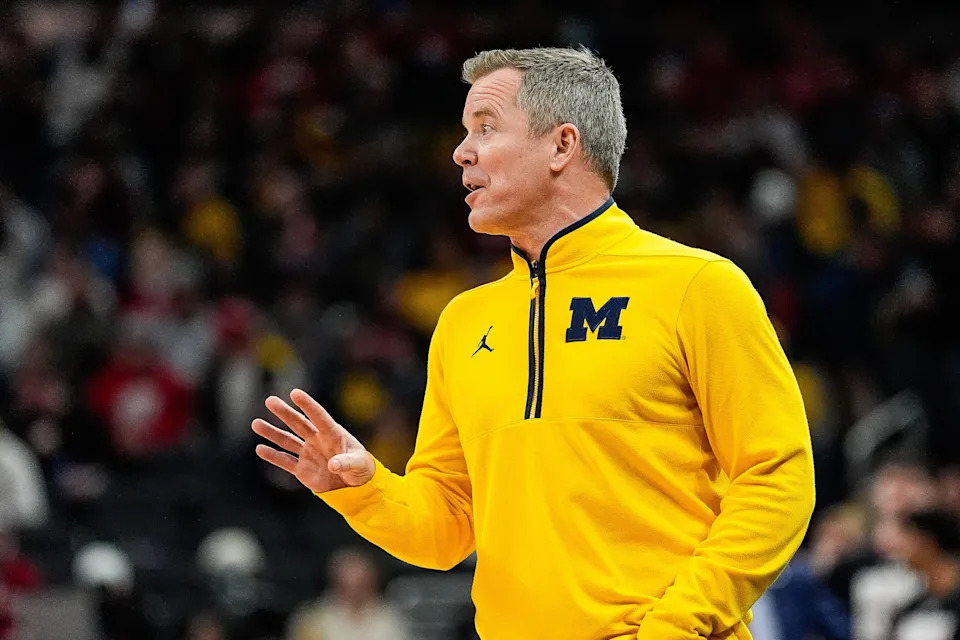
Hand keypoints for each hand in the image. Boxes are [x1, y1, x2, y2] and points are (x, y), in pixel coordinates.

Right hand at [252, 389, 375, 492]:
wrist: (355, 485)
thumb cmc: (361, 468)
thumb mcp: (358, 464)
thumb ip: (346, 463)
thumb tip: (333, 464)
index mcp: (333, 434)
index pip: (319, 416)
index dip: (308, 405)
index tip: (295, 393)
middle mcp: (318, 440)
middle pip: (299, 424)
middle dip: (285, 413)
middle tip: (270, 400)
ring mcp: (308, 453)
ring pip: (287, 440)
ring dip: (272, 433)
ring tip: (256, 423)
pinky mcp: (302, 469)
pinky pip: (285, 461)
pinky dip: (273, 456)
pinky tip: (260, 449)